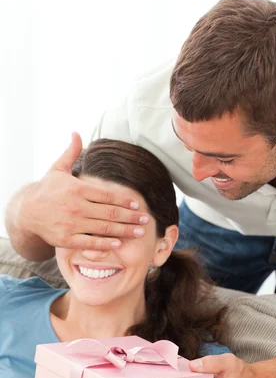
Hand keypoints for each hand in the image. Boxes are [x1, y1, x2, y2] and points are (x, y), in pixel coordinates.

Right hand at [19, 133, 148, 250]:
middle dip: (131, 216)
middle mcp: (76, 207)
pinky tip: (119, 243)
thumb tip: (76, 133)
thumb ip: (71, 153)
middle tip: (147, 219)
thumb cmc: (46, 190)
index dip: (125, 200)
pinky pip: (90, 242)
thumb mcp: (57, 169)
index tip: (138, 204)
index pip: (107, 195)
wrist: (26, 212)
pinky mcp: (66, 239)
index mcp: (77, 189)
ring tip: (140, 232)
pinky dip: (106, 244)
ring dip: (125, 230)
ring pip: (104, 228)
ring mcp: (71, 224)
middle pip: (110, 212)